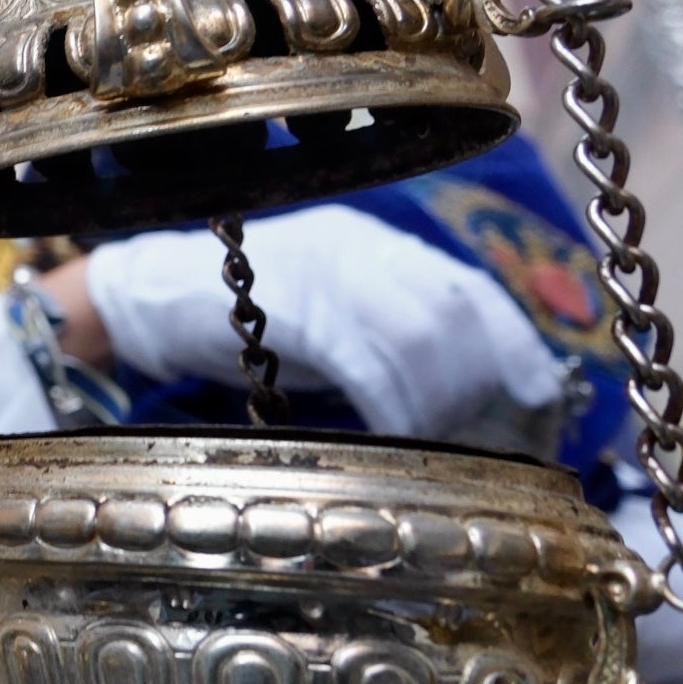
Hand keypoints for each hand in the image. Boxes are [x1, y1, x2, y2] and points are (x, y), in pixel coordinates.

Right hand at [84, 208, 573, 442]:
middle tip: (479, 436)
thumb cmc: (239, 317)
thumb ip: (387, 330)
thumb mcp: (328, 313)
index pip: (474, 288)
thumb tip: (467, 386)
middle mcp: (359, 243)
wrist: (148, 300)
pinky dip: (391, 404)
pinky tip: (392, 433)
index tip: (535, 402)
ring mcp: (325, 268)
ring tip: (436, 441)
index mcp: (376, 242)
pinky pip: (367, 360)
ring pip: (422, 336)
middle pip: (457, 312)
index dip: (514, 348)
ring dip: (439, 399)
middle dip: (478, 383)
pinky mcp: (294, 304)